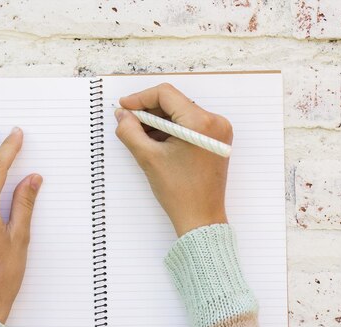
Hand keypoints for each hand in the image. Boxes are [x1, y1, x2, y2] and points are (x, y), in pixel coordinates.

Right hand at [114, 83, 232, 236]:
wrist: (201, 218)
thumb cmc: (180, 193)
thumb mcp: (148, 158)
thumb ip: (130, 131)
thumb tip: (122, 114)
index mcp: (200, 123)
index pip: (166, 94)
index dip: (141, 98)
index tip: (124, 107)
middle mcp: (215, 122)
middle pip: (174, 103)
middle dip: (149, 111)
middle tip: (128, 122)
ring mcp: (218, 131)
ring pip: (181, 114)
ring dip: (159, 121)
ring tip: (140, 135)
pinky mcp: (216, 141)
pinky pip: (190, 125)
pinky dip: (171, 129)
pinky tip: (156, 142)